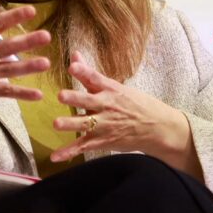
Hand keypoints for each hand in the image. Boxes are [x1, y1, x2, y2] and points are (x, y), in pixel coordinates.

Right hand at [0, 3, 51, 110]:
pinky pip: (5, 92)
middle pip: (5, 46)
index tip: (32, 11)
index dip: (13, 17)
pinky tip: (38, 94)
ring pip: (7, 69)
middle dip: (26, 42)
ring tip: (46, 63)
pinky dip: (22, 94)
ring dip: (28, 67)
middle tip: (46, 35)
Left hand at [50, 52, 200, 177]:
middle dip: (75, 98)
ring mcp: (104, 125)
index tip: (72, 66)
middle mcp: (107, 106)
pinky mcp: (102, 141)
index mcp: (111, 90)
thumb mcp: (116, 87)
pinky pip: (83, 147)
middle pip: (88, 101)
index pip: (95, 78)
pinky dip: (68, 152)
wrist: (158, 129)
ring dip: (70, 124)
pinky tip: (54, 157)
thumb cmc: (136, 104)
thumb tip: (74, 55)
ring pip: (84, 124)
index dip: (84, 71)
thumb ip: (90, 74)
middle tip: (61, 96)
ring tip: (56, 124)